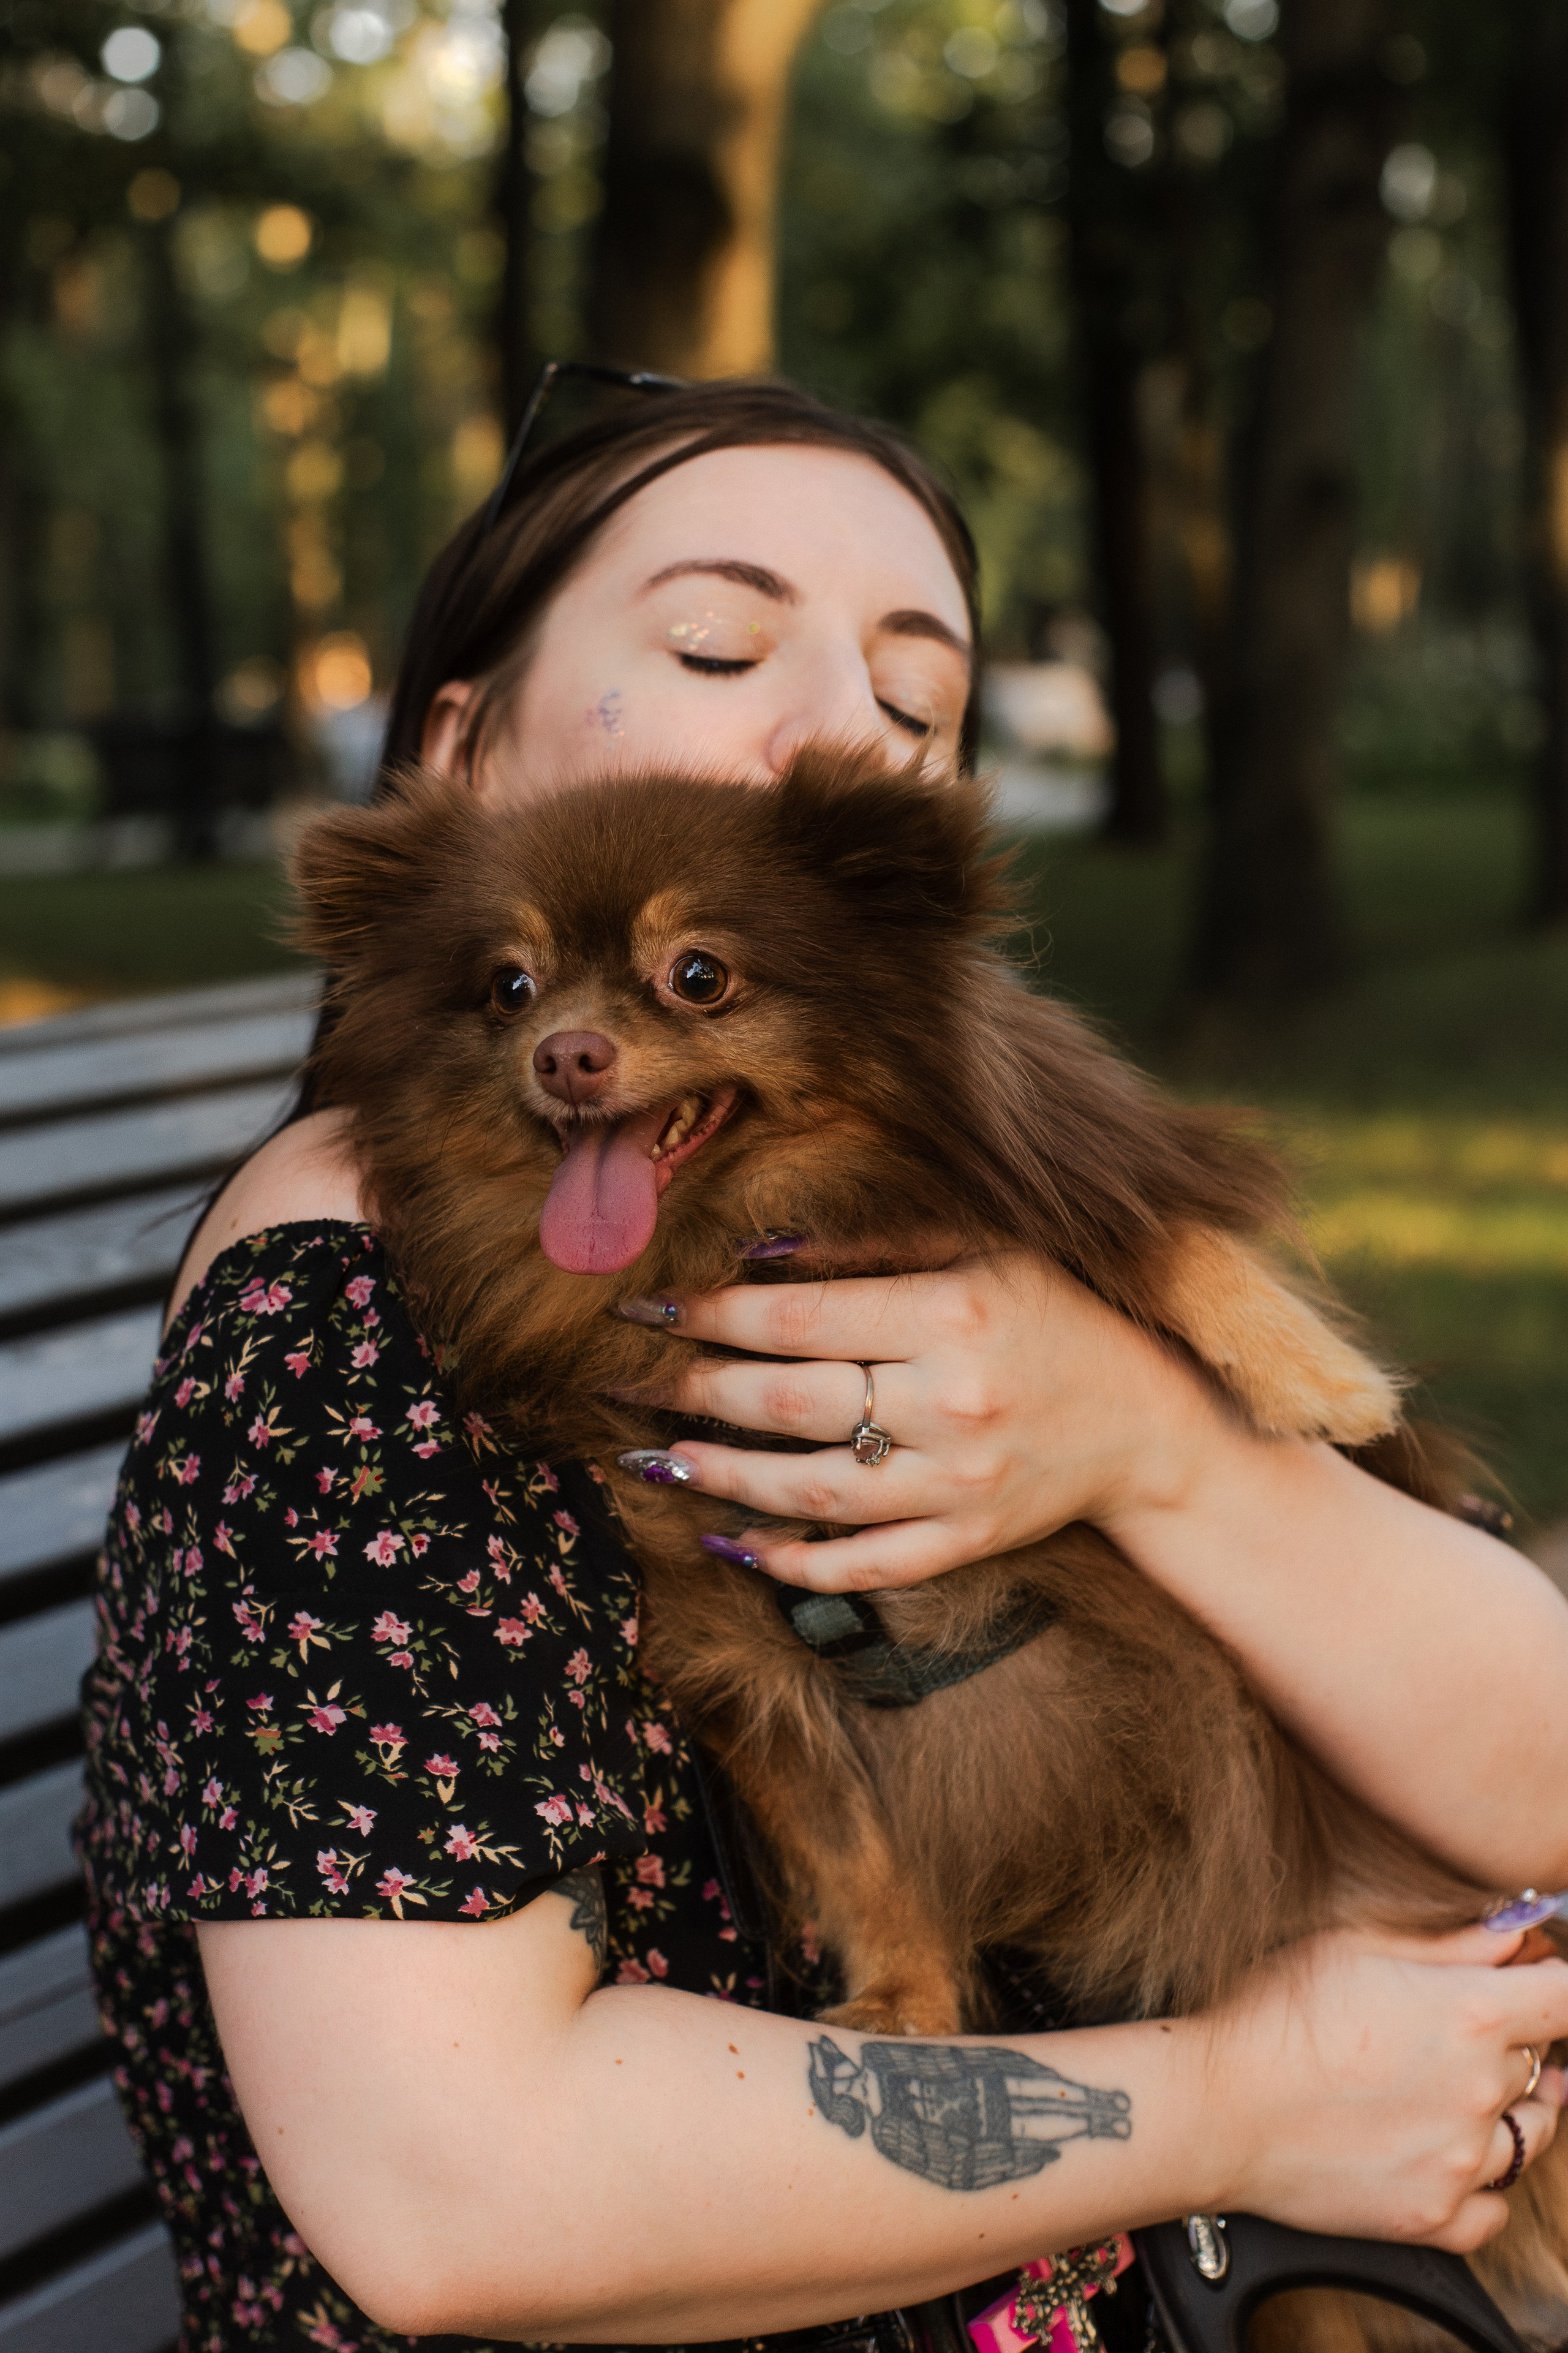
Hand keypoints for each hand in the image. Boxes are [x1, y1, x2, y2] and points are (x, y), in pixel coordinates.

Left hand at [627, 1250, 1225, 1588]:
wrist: (1148, 1424)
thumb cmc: (1055, 1316)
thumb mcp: (986, 1250)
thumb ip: (878, 1242)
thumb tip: (756, 1253)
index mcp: (955, 1316)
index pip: (801, 1319)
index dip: (711, 1314)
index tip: (648, 1307)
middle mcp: (954, 1404)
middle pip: (791, 1403)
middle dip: (695, 1390)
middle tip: (628, 1379)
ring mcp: (959, 1486)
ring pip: (811, 1492)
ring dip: (720, 1477)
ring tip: (655, 1457)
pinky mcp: (966, 1543)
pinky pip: (864, 1566)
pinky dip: (792, 1563)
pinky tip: (730, 1543)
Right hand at [1206, 1922, 1567, 2250]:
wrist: (1216, 2105)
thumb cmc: (1273, 2013)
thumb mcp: (1358, 1946)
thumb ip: (1453, 1943)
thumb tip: (1519, 1935)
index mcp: (1470, 2013)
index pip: (1566, 1996)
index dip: (1552, 1983)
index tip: (1532, 1983)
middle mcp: (1480, 2090)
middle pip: (1542, 2062)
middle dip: (1509, 2041)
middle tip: (1451, 2031)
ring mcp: (1462, 2161)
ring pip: (1531, 2136)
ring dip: (1507, 2109)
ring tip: (1452, 2091)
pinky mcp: (1434, 2217)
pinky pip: (1494, 2207)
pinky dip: (1481, 2183)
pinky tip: (1445, 2154)